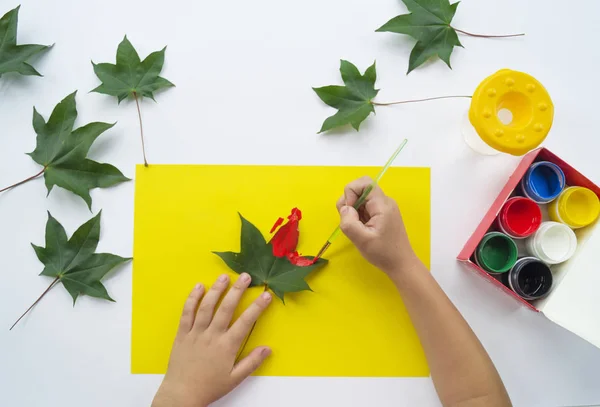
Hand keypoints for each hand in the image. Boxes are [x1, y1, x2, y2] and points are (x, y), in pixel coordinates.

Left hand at [152, 273, 271, 406]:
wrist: (182, 394)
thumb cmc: (209, 387)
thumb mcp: (235, 379)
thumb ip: (252, 362)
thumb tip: (267, 349)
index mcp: (227, 346)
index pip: (246, 322)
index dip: (257, 306)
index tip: (266, 294)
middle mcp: (212, 336)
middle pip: (227, 308)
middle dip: (237, 290)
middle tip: (246, 276)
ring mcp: (196, 333)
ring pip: (207, 306)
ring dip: (216, 290)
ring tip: (224, 277)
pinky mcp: (182, 334)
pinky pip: (187, 313)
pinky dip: (192, 299)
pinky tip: (198, 287)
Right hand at [336, 176, 418, 275]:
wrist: (401, 264)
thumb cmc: (383, 253)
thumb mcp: (362, 240)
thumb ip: (349, 222)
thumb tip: (345, 208)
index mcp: (382, 205)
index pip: (364, 183)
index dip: (351, 192)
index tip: (350, 211)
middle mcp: (384, 202)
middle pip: (361, 189)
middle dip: (349, 201)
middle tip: (350, 221)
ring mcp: (383, 208)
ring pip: (361, 198)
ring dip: (353, 210)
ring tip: (357, 227)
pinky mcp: (381, 215)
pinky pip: (365, 207)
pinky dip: (358, 215)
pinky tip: (362, 229)